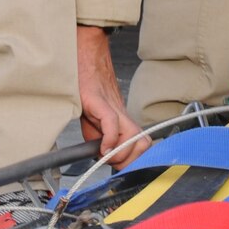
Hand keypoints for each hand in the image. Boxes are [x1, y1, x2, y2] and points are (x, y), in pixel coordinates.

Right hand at [76, 24, 147, 165]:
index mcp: (124, 123)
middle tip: (111, 162)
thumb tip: (104, 158)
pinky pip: (113, 125)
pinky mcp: (101, 103)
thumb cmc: (89, 90)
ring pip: (133, 138)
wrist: (85, 59)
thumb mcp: (94, 123)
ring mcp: (114, 109)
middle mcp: (124, 117)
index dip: (133, 162)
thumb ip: (102, 140)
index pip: (143, 147)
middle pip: (144, 145)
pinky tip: (101, 146)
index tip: (120, 169)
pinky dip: (110, 141)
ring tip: (105, 155)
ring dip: (120, 154)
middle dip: (128, 161)